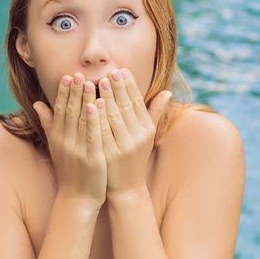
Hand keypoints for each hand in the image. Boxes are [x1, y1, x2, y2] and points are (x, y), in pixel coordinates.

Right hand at [32, 72, 106, 205]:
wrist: (77, 198)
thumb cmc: (70, 170)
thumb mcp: (56, 146)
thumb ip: (48, 123)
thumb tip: (38, 103)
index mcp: (57, 137)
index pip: (60, 110)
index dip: (64, 92)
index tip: (68, 75)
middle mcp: (65, 141)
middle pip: (69, 111)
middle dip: (74, 91)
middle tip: (78, 73)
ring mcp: (77, 149)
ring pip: (81, 120)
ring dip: (84, 99)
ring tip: (89, 82)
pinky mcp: (91, 158)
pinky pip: (92, 135)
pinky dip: (94, 119)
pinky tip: (98, 105)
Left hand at [96, 68, 172, 196]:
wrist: (126, 188)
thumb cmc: (135, 158)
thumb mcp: (147, 136)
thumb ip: (155, 113)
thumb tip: (167, 91)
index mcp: (146, 129)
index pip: (137, 102)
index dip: (130, 85)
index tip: (122, 70)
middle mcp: (137, 137)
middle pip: (126, 107)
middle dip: (117, 87)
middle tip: (109, 71)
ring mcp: (123, 146)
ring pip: (114, 116)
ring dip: (106, 97)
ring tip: (97, 81)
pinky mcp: (109, 154)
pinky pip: (102, 131)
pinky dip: (97, 117)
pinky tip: (92, 104)